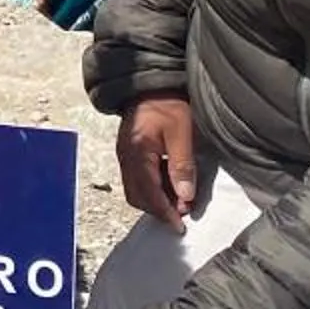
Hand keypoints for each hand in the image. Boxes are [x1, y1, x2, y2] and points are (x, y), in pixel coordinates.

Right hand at [116, 91, 201, 231]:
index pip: (148, 192)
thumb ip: (182, 166)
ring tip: (178, 200)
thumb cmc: (169, 104)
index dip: (164, 212)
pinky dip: (152, 188)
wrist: (149, 83)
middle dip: (158, 209)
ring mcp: (124, 154)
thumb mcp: (182, 134)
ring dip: (155, 200)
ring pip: (135, 189)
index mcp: (136, 152)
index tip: (180, 226)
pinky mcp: (128, 151)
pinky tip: (170, 184)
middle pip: (137, 196)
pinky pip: (136, 178)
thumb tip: (185, 198)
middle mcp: (125, 157)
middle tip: (181, 214)